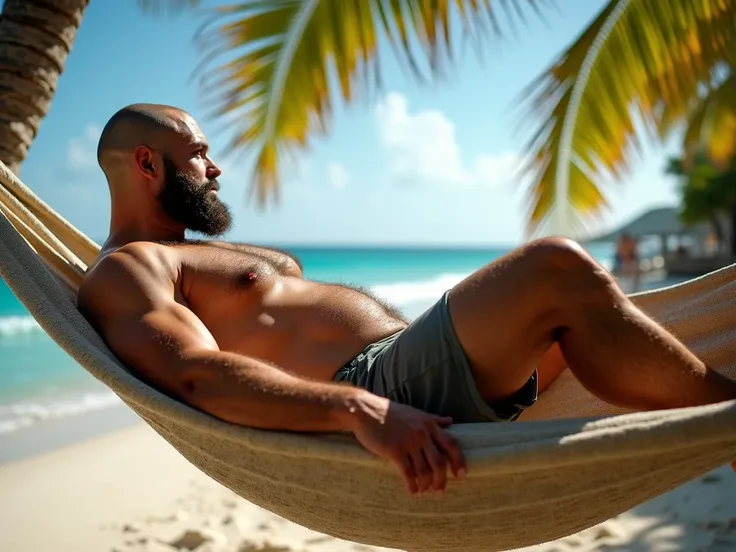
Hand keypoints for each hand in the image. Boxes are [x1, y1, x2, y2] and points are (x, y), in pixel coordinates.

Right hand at [348, 394, 466, 494]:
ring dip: (426, 486)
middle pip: (439, 462)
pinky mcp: (394, 450)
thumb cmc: (389, 412)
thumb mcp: (415, 412)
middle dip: (441, 481)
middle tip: (439, 492)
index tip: (461, 476)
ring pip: (424, 471)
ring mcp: (408, 442)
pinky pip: (408, 473)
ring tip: (423, 492)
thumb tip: (450, 421)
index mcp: (429, 424)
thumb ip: (433, 419)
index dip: (459, 462)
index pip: (451, 444)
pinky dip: (412, 485)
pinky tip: (411, 490)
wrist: (365, 410)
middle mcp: (422, 433)